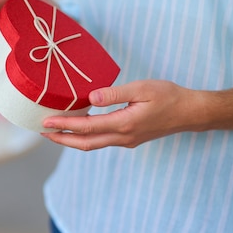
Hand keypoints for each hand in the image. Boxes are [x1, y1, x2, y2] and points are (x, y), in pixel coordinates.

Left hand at [41, 81, 232, 150]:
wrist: (190, 113)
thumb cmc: (169, 96)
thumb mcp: (142, 88)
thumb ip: (115, 93)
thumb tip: (90, 97)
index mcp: (124, 124)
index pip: (87, 127)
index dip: (64, 125)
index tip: (46, 122)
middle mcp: (123, 137)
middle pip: (85, 143)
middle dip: (61, 139)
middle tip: (42, 132)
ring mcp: (126, 140)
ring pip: (93, 144)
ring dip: (72, 139)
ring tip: (55, 131)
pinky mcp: (130, 138)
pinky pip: (102, 140)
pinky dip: (86, 136)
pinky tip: (80, 126)